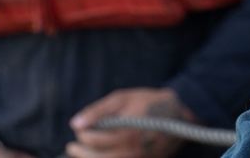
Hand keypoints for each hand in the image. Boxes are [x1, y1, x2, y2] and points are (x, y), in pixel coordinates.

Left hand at [66, 87, 192, 157]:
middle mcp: (133, 151)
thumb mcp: (122, 98)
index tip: (79, 129)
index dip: (82, 135)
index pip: (94, 140)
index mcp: (126, 133)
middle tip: (71, 147)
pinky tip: (100, 156)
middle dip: (81, 153)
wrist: (178, 113)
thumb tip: (75, 124)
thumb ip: (97, 111)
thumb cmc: (147, 102)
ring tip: (82, 153)